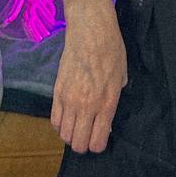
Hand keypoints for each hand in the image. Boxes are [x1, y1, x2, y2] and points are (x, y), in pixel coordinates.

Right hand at [51, 17, 127, 154]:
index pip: (97, 142)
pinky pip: (54, 120)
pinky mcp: (56, 92)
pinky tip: (67, 116)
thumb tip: (107, 118)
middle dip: (83, 144)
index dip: (98, 145)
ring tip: (76, 125)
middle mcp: (86, 106)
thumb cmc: (112, 50)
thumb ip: (114, 100)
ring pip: (64, 135)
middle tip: (87, 134)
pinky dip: (60, 124)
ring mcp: (69, 100)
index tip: (100, 138)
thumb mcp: (121, 77)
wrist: (90, 31)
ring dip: (71, 134)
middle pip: (78, 144)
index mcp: (107, 103)